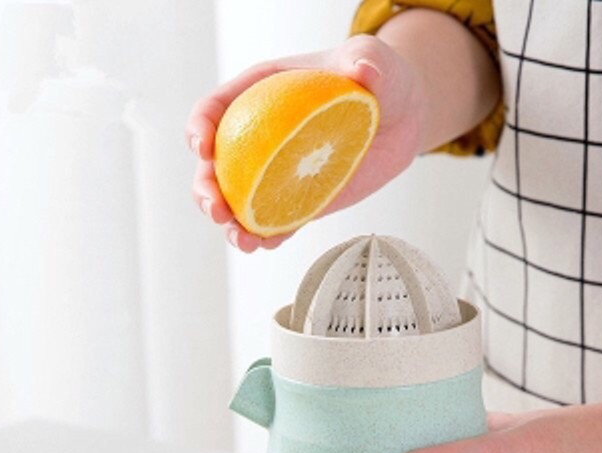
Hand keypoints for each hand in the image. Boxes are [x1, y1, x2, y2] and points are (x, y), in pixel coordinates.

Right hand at [185, 35, 426, 251]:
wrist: (401, 119)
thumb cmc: (378, 80)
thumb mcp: (370, 58)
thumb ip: (365, 59)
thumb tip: (364, 71)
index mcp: (261, 94)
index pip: (217, 109)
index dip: (200, 127)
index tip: (203, 147)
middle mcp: (259, 137)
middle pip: (216, 166)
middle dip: (206, 190)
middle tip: (217, 209)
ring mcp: (276, 174)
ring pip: (238, 202)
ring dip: (231, 224)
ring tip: (242, 240)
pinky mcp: (299, 202)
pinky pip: (275, 223)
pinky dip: (266, 237)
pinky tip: (265, 245)